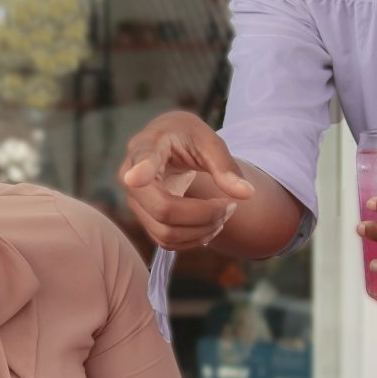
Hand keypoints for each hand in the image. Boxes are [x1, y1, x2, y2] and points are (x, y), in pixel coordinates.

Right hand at [121, 112, 256, 250]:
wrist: (167, 141)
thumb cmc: (186, 136)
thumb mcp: (208, 140)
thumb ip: (225, 166)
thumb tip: (246, 194)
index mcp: (146, 146)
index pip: (141, 160)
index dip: (140, 171)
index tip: (136, 177)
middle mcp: (130, 176)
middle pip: (163, 210)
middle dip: (204, 215)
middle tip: (231, 206)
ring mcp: (134, 201)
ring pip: (165, 233)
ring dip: (203, 231)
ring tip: (226, 214)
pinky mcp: (143, 218)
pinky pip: (166, 241)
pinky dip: (194, 239)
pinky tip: (211, 224)